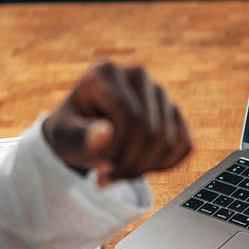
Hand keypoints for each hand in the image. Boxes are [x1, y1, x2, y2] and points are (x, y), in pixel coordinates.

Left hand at [42, 62, 191, 185]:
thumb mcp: (63, 137)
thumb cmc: (70, 133)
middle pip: (150, 130)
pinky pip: (185, 146)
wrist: (82, 134)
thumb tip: (105, 134)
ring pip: (169, 141)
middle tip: (107, 176)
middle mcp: (138, 75)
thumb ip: (80, 138)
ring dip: (143, 168)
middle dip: (129, 163)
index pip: (128, 115)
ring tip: (118, 171)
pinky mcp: (174, 112)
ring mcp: (160, 92)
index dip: (115, 148)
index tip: (96, 166)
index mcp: (106, 72)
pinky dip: (164, 165)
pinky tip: (139, 165)